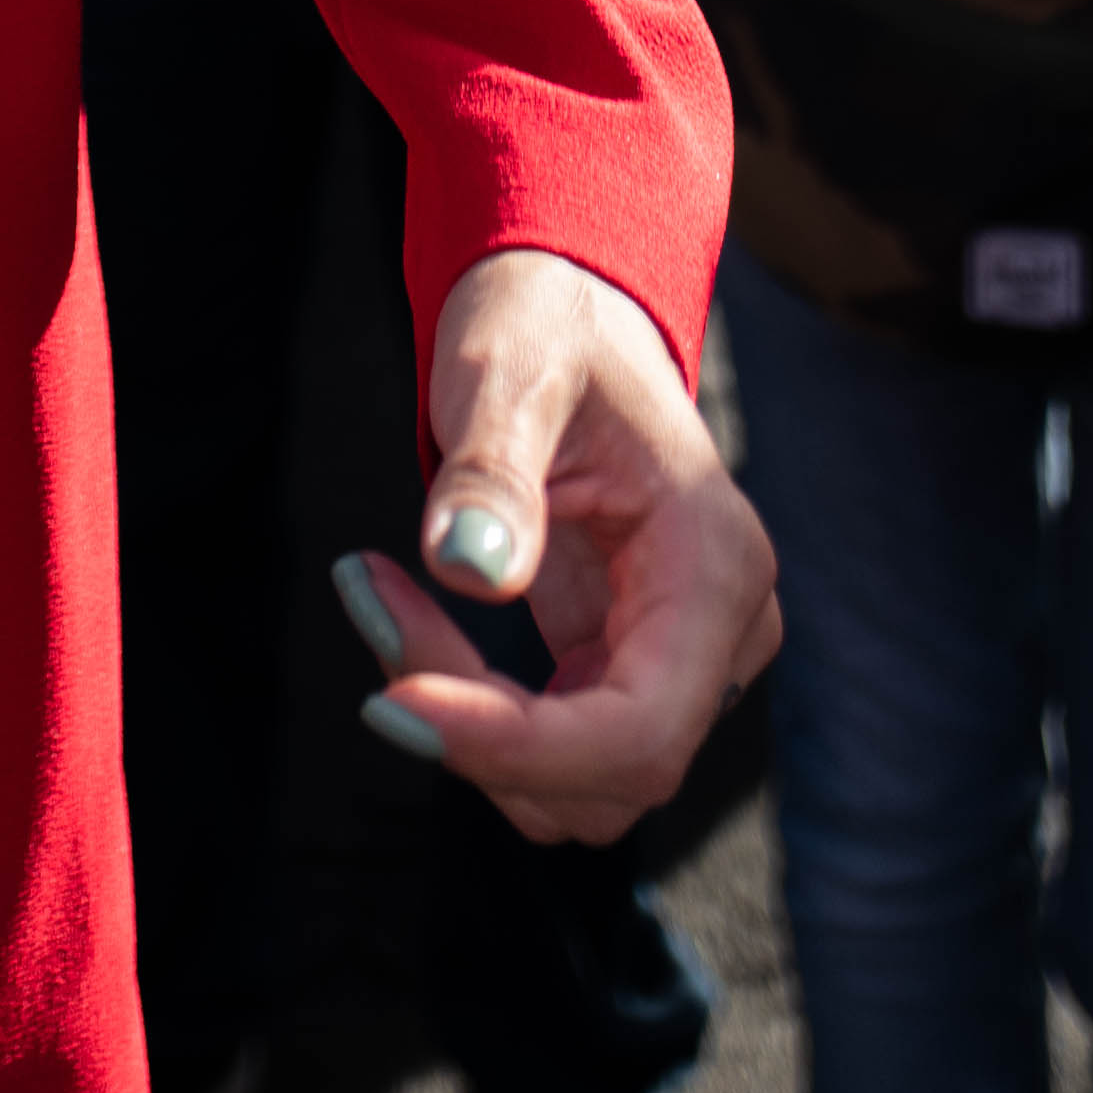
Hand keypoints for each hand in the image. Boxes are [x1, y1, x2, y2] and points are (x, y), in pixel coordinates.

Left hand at [334, 249, 778, 846]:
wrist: (563, 310)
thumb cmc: (543, 321)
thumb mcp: (506, 363)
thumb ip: (492, 465)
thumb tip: (470, 569)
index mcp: (716, 565)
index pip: (641, 729)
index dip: (520, 746)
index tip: (394, 703)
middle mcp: (721, 633)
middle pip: (606, 770)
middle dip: (474, 722)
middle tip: (371, 599)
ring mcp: (681, 660)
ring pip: (575, 782)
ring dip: (465, 723)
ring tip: (383, 597)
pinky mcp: (625, 668)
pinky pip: (550, 743)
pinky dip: (471, 710)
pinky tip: (410, 617)